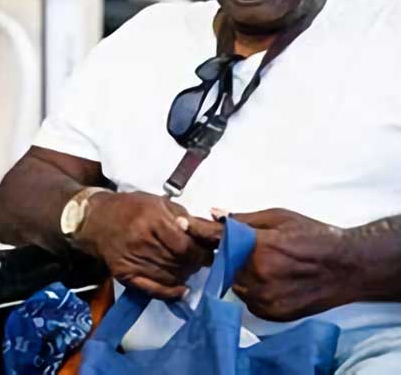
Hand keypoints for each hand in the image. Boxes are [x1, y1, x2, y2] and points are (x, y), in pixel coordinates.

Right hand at [76, 191, 215, 299]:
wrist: (95, 219)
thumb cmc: (131, 207)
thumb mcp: (159, 203)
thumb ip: (185, 218)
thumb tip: (210, 235)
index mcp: (151, 219)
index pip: (184, 246)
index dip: (201, 253)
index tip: (208, 253)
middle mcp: (141, 241)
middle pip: (179, 263)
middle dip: (195, 264)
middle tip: (199, 260)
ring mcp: (131, 260)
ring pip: (170, 277)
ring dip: (184, 275)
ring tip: (187, 268)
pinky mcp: (124, 274)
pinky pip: (153, 290)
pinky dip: (170, 293)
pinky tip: (181, 289)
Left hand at [188, 208, 353, 321]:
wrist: (346, 267)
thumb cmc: (312, 235)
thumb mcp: (278, 217)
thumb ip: (243, 218)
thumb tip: (214, 213)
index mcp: (258, 246)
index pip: (218, 238)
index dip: (198, 230)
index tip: (181, 224)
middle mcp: (257, 274)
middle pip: (223, 263)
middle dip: (225, 254)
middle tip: (243, 247)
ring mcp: (263, 297)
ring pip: (234, 283)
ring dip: (238, 272)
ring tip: (263, 263)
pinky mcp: (270, 313)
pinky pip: (248, 299)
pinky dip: (252, 288)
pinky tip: (270, 278)